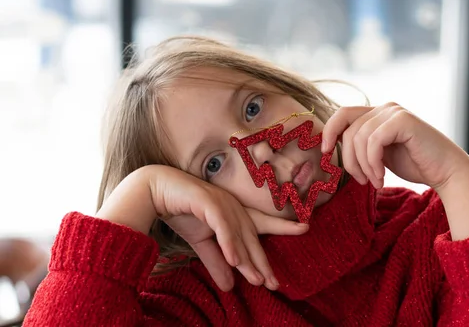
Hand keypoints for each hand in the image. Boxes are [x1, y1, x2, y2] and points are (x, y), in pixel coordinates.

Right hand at [98, 165, 307, 291]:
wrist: (154, 190)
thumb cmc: (182, 211)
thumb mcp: (201, 242)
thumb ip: (216, 262)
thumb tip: (229, 287)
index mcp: (235, 213)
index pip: (262, 225)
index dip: (283, 227)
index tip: (306, 229)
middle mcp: (233, 206)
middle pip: (252, 238)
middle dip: (263, 261)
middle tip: (275, 283)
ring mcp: (222, 202)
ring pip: (239, 235)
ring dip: (247, 259)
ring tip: (258, 280)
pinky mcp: (207, 202)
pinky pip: (221, 226)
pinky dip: (228, 243)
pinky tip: (234, 260)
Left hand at [321, 103, 468, 189]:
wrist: (446, 171)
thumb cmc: (414, 164)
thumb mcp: (379, 153)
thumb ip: (361, 145)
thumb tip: (330, 145)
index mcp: (377, 114)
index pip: (342, 113)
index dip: (329, 131)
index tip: (325, 152)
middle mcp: (385, 108)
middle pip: (348, 130)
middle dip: (348, 160)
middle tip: (361, 181)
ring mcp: (394, 112)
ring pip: (359, 138)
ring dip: (363, 166)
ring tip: (375, 181)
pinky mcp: (403, 121)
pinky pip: (373, 141)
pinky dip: (373, 163)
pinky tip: (382, 177)